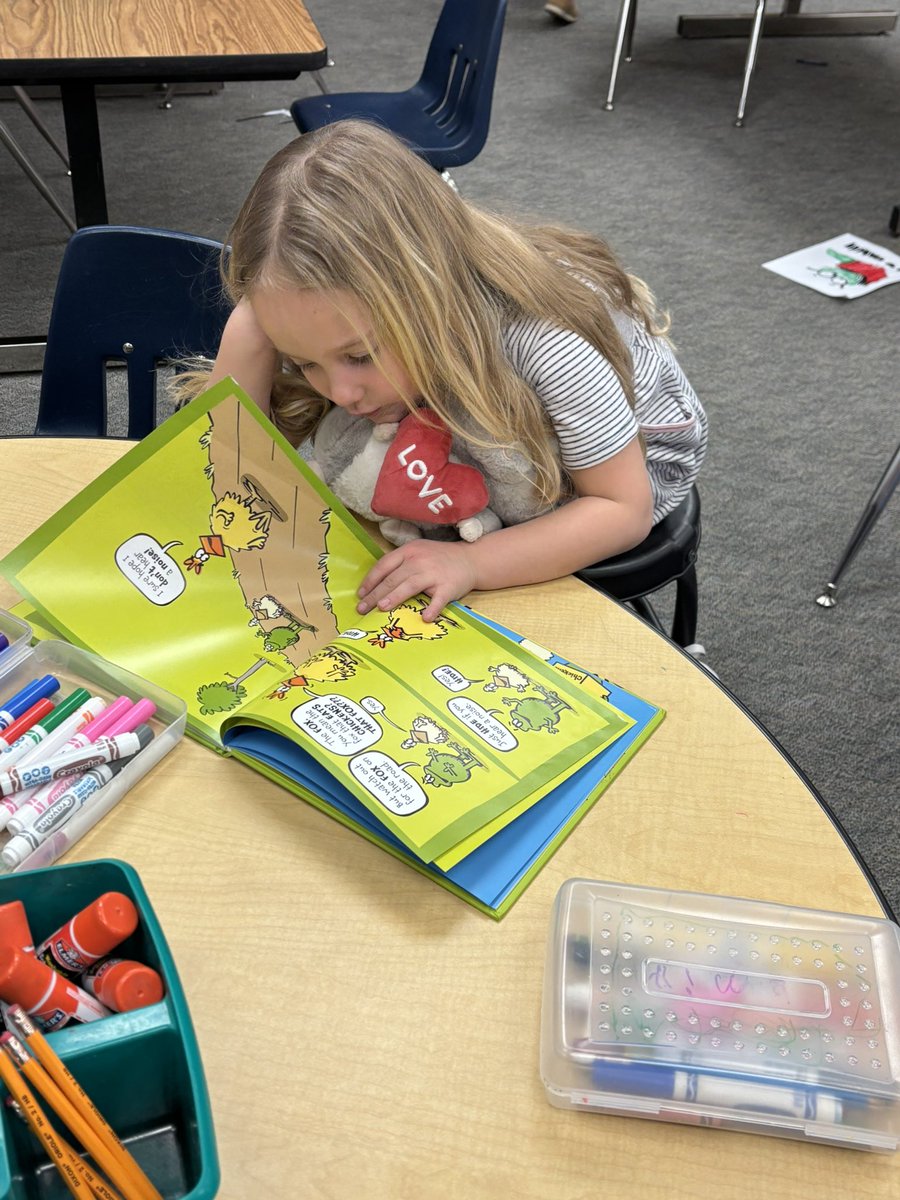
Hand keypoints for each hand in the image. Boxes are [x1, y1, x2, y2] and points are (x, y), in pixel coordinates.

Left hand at [357, 539, 478, 620]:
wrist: (470, 559)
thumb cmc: (439, 559)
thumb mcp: (417, 553)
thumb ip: (399, 565)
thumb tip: (375, 585)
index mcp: (409, 551)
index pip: (384, 565)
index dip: (370, 581)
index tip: (360, 594)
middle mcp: (420, 560)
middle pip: (393, 578)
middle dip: (375, 594)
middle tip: (362, 608)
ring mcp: (434, 573)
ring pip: (410, 586)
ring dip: (394, 597)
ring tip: (381, 608)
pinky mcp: (449, 586)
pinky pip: (438, 600)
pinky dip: (432, 609)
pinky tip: (425, 618)